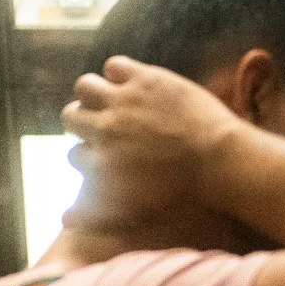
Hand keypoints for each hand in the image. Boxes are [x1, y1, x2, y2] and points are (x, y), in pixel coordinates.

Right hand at [61, 56, 241, 233]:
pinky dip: (118, 73)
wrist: (220, 162)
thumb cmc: (179, 193)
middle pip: (70, 117)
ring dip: (92, 93)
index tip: (99, 155)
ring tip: (108, 100)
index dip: (86, 155)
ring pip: (84, 86)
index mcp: (100, 165)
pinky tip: (130, 84)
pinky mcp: (144, 79)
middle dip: (82, 122)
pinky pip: (114, 66)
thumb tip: (64, 219)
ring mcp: (122, 102)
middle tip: (99, 125)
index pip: (73, 156)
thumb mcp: (133, 212)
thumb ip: (95, 215)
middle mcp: (104, 131)